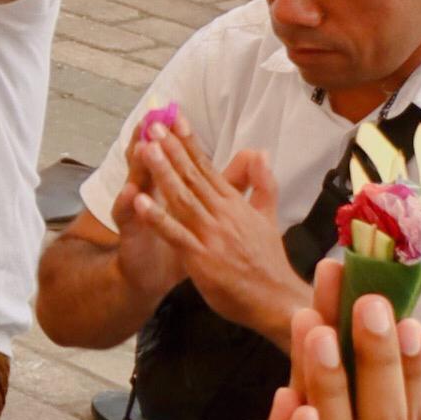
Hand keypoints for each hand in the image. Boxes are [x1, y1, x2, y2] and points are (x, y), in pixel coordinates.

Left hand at [121, 126, 311, 336]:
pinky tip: (141, 202)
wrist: (278, 301)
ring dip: (163, 173)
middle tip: (154, 123)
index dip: (189, 142)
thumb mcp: (269, 218)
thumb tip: (261, 152)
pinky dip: (158, 218)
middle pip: (193, 176)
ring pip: (183, 199)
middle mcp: (224, 214)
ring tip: (146, 149)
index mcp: (235, 204)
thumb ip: (262, 184)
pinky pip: (176, 235)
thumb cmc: (269, 261)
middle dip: (172, 149)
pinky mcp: (203, 258)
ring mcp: (213, 236)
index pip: (208, 167)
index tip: (174, 118)